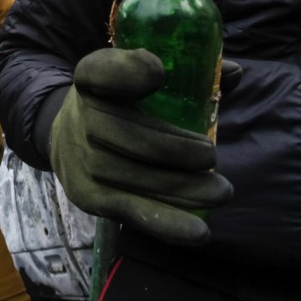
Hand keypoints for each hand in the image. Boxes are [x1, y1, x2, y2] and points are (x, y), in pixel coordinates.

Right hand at [50, 48, 232, 245]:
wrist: (65, 139)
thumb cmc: (117, 102)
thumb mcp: (135, 79)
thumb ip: (186, 74)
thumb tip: (235, 73)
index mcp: (91, 77)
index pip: (99, 70)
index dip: (127, 71)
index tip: (159, 72)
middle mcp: (80, 117)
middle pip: (127, 134)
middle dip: (173, 149)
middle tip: (212, 156)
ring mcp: (81, 160)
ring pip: (134, 177)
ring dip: (182, 188)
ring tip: (221, 192)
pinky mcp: (88, 197)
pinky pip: (130, 211)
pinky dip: (166, 223)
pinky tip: (198, 231)